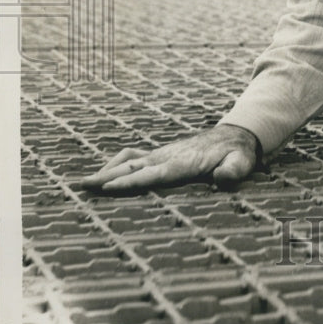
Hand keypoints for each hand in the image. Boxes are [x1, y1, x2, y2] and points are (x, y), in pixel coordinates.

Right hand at [81, 124, 259, 192]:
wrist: (235, 136)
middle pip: (132, 168)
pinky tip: (105, 174)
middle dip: (106, 177)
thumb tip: (221, 180)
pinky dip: (115, 164)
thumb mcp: (241, 163)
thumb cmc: (237, 154)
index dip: (130, 182)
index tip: (107, 187)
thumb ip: (232, 172)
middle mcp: (167, 156)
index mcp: (183, 163)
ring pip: (128, 160)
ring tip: (84, 183)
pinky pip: (133, 157)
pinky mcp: (160, 155)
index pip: (152, 174)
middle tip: (81, 186)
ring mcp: (162, 154)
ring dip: (107, 170)